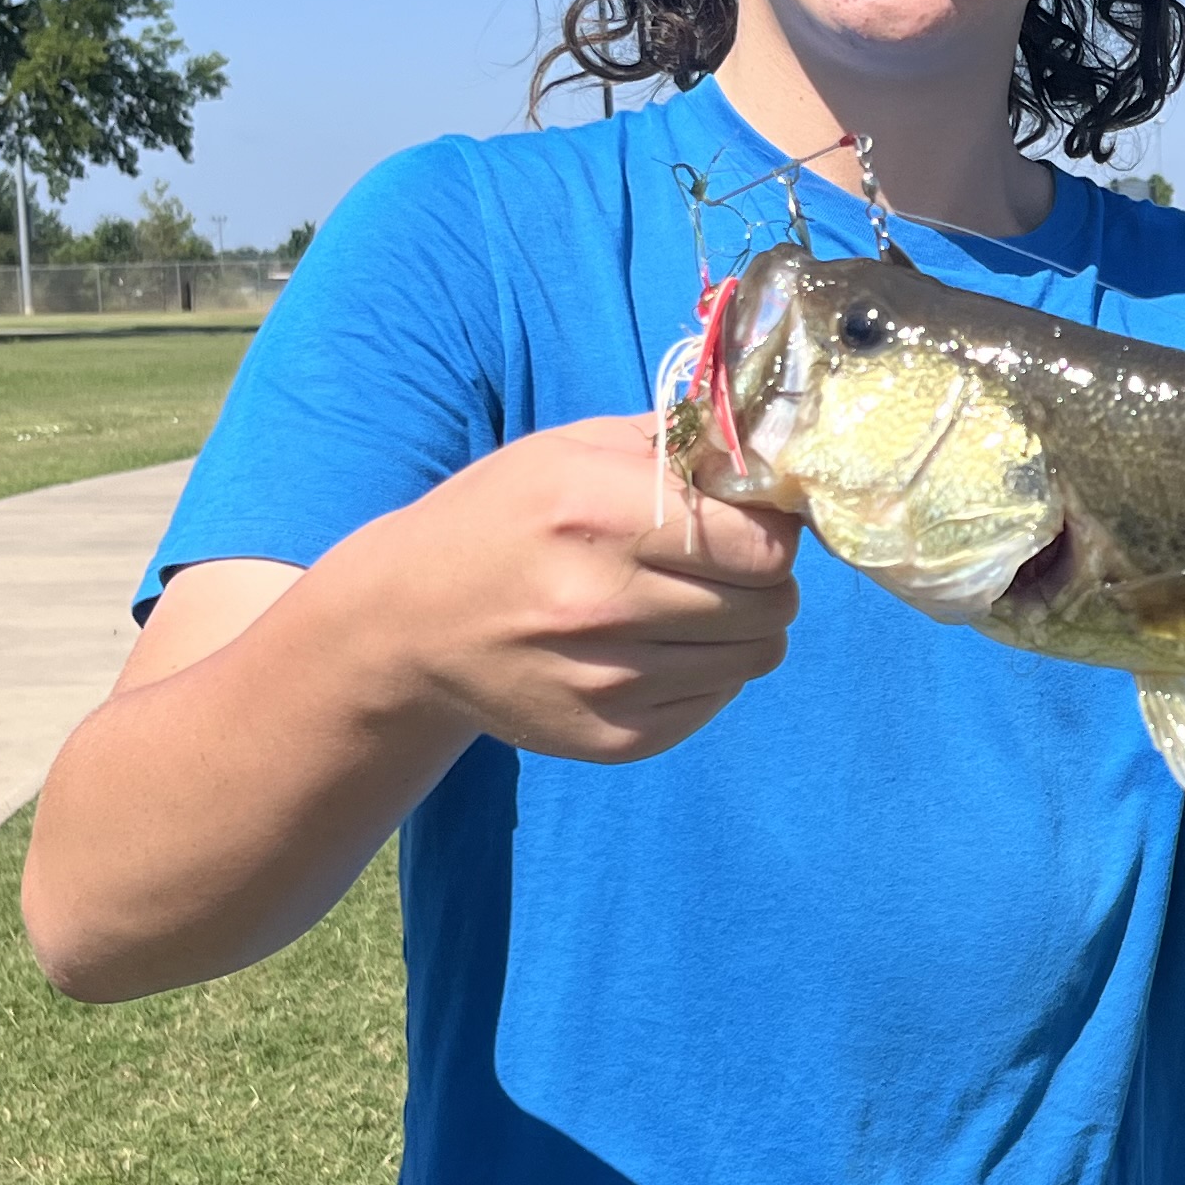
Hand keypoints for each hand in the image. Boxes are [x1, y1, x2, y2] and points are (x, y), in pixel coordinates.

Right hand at [374, 414, 802, 762]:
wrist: (410, 622)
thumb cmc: (504, 517)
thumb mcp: (574, 449)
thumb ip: (680, 446)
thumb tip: (774, 454)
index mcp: (596, 513)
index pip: (761, 542)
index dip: (773, 529)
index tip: (752, 522)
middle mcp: (600, 602)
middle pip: (770, 603)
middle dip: (766, 578)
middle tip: (728, 565)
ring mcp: (606, 681)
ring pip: (756, 656)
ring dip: (745, 627)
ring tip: (694, 603)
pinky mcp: (610, 738)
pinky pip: (717, 700)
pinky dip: (710, 672)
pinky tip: (662, 645)